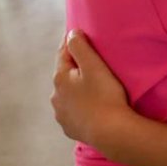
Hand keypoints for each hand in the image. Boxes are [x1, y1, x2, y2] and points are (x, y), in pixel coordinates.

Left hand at [52, 29, 130, 149]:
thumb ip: (80, 47)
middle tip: (88, 61)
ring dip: (75, 89)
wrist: (110, 132)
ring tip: (90, 87)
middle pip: (64, 75)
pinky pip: (72, 112)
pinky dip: (78, 106)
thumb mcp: (94, 66)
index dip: (71, 42)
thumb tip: (71, 33)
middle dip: (73, 67)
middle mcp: (55, 96)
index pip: (63, 53)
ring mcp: (61, 115)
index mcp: (60, 78)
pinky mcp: (69, 128)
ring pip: (66, 95)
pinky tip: (89, 107)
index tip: (77, 33)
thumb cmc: (105, 95)